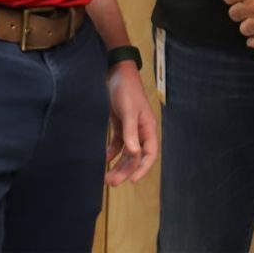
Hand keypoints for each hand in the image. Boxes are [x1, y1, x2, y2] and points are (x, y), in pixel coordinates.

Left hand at [105, 61, 157, 184]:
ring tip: (106, 177)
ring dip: (118, 165)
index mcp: (148, 127)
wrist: (116, 72)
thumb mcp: (129, 111)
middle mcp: (140, 130)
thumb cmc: (126, 90)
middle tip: (112, 182)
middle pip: (136, 156)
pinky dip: (111, 153)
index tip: (132, 181)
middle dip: (126, 170)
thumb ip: (131, 132)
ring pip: (126, 153)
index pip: (150, 153)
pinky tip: (103, 160)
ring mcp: (130, 128)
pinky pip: (117, 144)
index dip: (143, 168)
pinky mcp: (120, 125)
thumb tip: (134, 154)